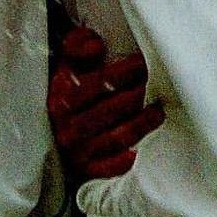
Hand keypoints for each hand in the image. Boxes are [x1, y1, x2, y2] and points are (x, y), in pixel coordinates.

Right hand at [48, 26, 161, 187]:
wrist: (54, 133)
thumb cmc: (72, 93)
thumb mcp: (68, 66)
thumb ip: (76, 45)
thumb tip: (94, 46)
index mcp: (62, 99)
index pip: (97, 83)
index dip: (125, 71)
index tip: (145, 63)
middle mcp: (68, 127)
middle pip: (110, 110)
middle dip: (138, 95)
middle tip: (162, 85)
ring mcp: (78, 151)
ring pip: (116, 137)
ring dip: (141, 124)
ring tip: (159, 111)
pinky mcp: (88, 170)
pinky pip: (110, 167)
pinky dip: (125, 160)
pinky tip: (142, 148)